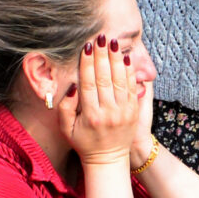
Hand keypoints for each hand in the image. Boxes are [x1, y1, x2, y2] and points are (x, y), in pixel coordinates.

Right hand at [57, 34, 146, 164]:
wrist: (108, 159)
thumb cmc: (84, 142)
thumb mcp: (66, 129)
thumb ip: (65, 108)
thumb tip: (73, 86)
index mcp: (91, 115)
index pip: (89, 83)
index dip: (88, 63)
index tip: (87, 47)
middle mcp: (109, 112)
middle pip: (105, 78)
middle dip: (102, 56)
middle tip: (100, 37)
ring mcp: (123, 111)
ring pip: (119, 80)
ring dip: (116, 59)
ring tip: (112, 42)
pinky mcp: (133, 111)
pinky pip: (130, 87)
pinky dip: (129, 71)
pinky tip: (125, 57)